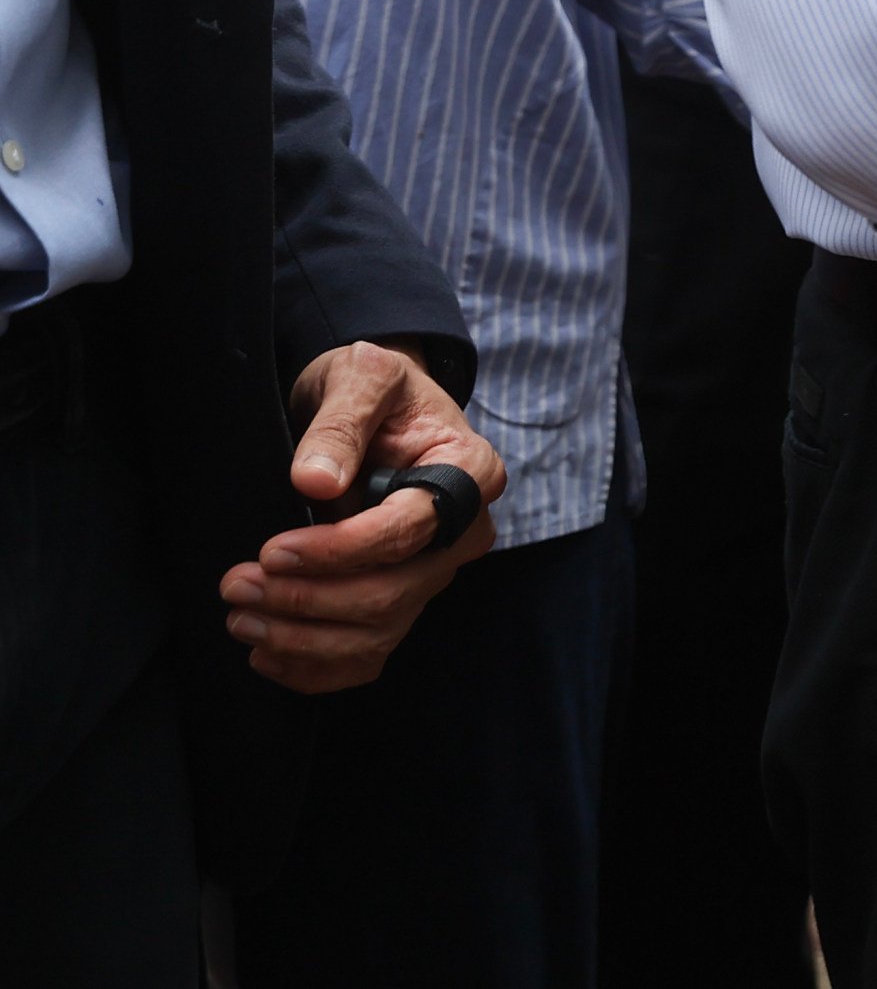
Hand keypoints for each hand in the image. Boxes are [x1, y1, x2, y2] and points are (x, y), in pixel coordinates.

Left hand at [222, 341, 505, 690]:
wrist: (378, 411)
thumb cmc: (376, 389)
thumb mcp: (362, 376)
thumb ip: (342, 421)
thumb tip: (314, 483)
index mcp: (469, 472)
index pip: (409, 531)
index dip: (338, 551)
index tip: (272, 551)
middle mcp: (463, 533)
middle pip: (393, 595)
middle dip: (308, 600)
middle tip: (237, 585)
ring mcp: (435, 574)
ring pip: (378, 634)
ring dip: (303, 640)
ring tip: (239, 617)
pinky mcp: (404, 602)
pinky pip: (369, 657)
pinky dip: (316, 669)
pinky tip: (267, 653)